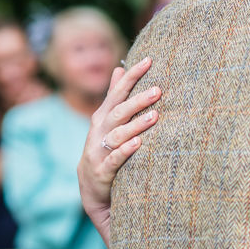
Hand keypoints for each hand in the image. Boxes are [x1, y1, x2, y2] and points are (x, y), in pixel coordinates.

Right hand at [78, 57, 161, 245]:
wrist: (91, 187)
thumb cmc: (104, 147)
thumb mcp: (107, 120)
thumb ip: (113, 95)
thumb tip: (119, 67)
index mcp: (102, 117)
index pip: (117, 92)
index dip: (132, 76)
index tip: (149, 60)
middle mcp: (99, 131)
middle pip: (119, 111)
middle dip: (138, 99)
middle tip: (159, 90)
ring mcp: (98, 151)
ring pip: (118, 134)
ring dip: (136, 124)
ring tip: (155, 115)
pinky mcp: (102, 171)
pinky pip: (114, 159)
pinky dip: (126, 150)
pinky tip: (139, 143)